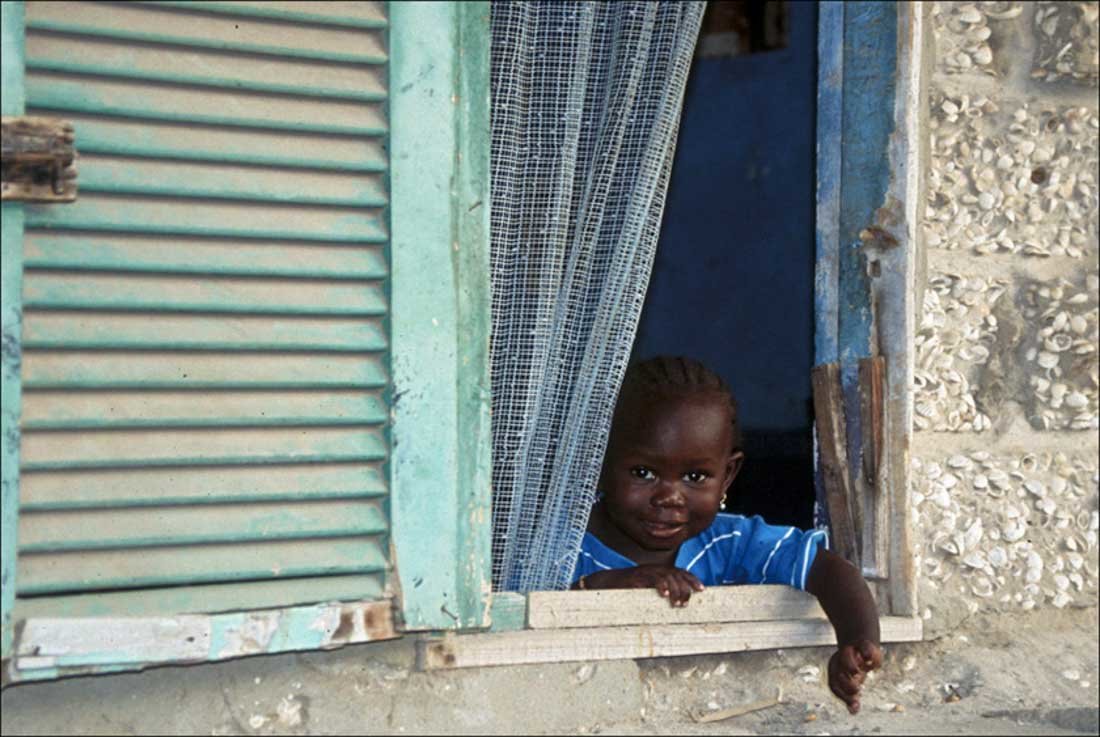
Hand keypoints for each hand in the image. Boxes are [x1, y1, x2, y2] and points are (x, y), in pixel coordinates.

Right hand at [583, 565, 703, 605]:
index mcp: (659, 570)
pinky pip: (651, 579)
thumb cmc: (628, 588)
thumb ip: (661, 591)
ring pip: (667, 577)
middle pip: (676, 575)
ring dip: (674, 590)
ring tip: (677, 603)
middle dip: (684, 589)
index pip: (680, 571)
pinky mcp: (636, 577)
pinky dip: (660, 586)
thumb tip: (677, 601)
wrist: (607, 583)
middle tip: (685, 604)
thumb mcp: (648, 588)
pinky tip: (664, 595)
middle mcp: (654, 569)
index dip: (692, 579)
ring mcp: (645, 572)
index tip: (702, 589)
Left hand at [827, 639, 881, 713]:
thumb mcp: (852, 680)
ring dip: (851, 666)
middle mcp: (841, 661)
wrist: (859, 641)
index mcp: (836, 671)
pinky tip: (870, 662)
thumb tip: (853, 712)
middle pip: (837, 672)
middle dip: (846, 683)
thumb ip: (851, 696)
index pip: (835, 685)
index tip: (856, 703)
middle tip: (857, 689)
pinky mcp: (864, 643)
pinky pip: (864, 647)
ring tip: (860, 673)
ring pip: (845, 656)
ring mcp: (852, 651)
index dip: (844, 696)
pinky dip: (867, 653)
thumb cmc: (854, 665)